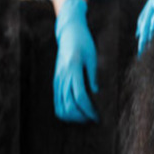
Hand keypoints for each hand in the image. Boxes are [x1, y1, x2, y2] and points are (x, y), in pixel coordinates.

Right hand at [53, 0, 98, 122]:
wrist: (68, 33)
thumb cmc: (84, 43)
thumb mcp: (93, 57)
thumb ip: (92, 75)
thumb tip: (96, 94)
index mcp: (73, 69)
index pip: (80, 96)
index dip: (89, 110)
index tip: (97, 116)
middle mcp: (62, 76)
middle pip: (69, 105)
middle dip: (82, 116)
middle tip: (94, 119)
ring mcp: (57, 79)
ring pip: (60, 105)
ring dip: (73, 116)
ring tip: (85, 118)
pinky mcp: (56, 80)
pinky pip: (57, 100)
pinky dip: (65, 110)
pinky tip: (76, 112)